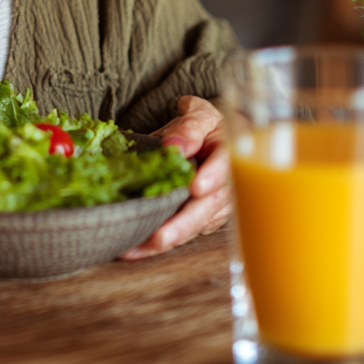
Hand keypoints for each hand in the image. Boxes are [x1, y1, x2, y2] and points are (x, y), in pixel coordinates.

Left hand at [120, 95, 231, 259]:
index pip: (226, 165)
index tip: (196, 187)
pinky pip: (182, 234)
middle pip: (208, 208)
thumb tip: (174, 146)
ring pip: (194, 227)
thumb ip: (189, 127)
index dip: (213, 177)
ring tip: (139, 246)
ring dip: (167, 239)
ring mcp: (215, 207)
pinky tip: (134, 249)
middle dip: (184, 224)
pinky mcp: (201, 221)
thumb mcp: (198, 114)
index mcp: (229, 154)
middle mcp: (227, 186)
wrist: (210, 138)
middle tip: (161, 237)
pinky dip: (157, 244)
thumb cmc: (204, 125)